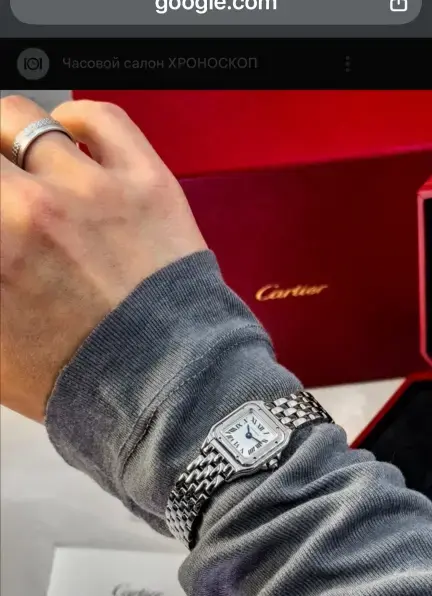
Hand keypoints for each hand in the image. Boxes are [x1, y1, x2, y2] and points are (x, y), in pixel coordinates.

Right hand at [0, 96, 206, 421]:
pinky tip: (67, 133)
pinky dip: (75, 117)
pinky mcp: (144, 181)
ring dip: (8, 138)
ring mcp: (89, 191)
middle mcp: (28, 212)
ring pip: (22, 122)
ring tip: (15, 157)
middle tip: (0, 188)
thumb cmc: (81, 381)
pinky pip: (100, 117)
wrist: (164, 389)